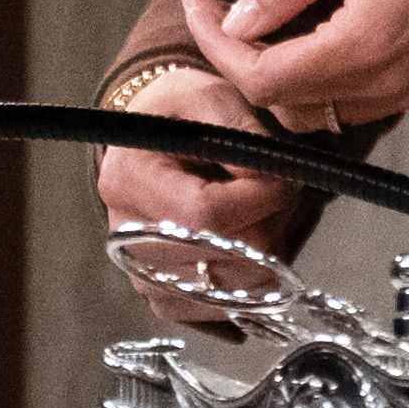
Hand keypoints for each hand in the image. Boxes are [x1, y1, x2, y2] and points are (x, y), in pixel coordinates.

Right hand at [93, 60, 321, 327]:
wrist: (156, 136)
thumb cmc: (183, 114)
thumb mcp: (210, 96)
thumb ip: (241, 130)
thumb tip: (266, 181)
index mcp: (128, 180)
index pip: (204, 214)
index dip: (260, 202)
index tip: (283, 180)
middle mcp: (124, 235)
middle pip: (217, 260)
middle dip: (268, 229)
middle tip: (278, 197)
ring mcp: (138, 273)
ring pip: (223, 293)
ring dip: (263, 260)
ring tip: (263, 219)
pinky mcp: (158, 296)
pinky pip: (214, 311)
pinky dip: (245, 285)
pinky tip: (247, 247)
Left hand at [185, 0, 408, 131]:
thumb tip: (237, 20)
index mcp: (368, 43)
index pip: (264, 80)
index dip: (217, 48)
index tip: (197, 3)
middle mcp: (392, 80)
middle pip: (287, 104)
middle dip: (242, 61)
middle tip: (222, 7)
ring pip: (320, 110)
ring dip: (280, 74)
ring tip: (261, 15)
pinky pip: (356, 100)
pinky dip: (320, 75)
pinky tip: (313, 25)